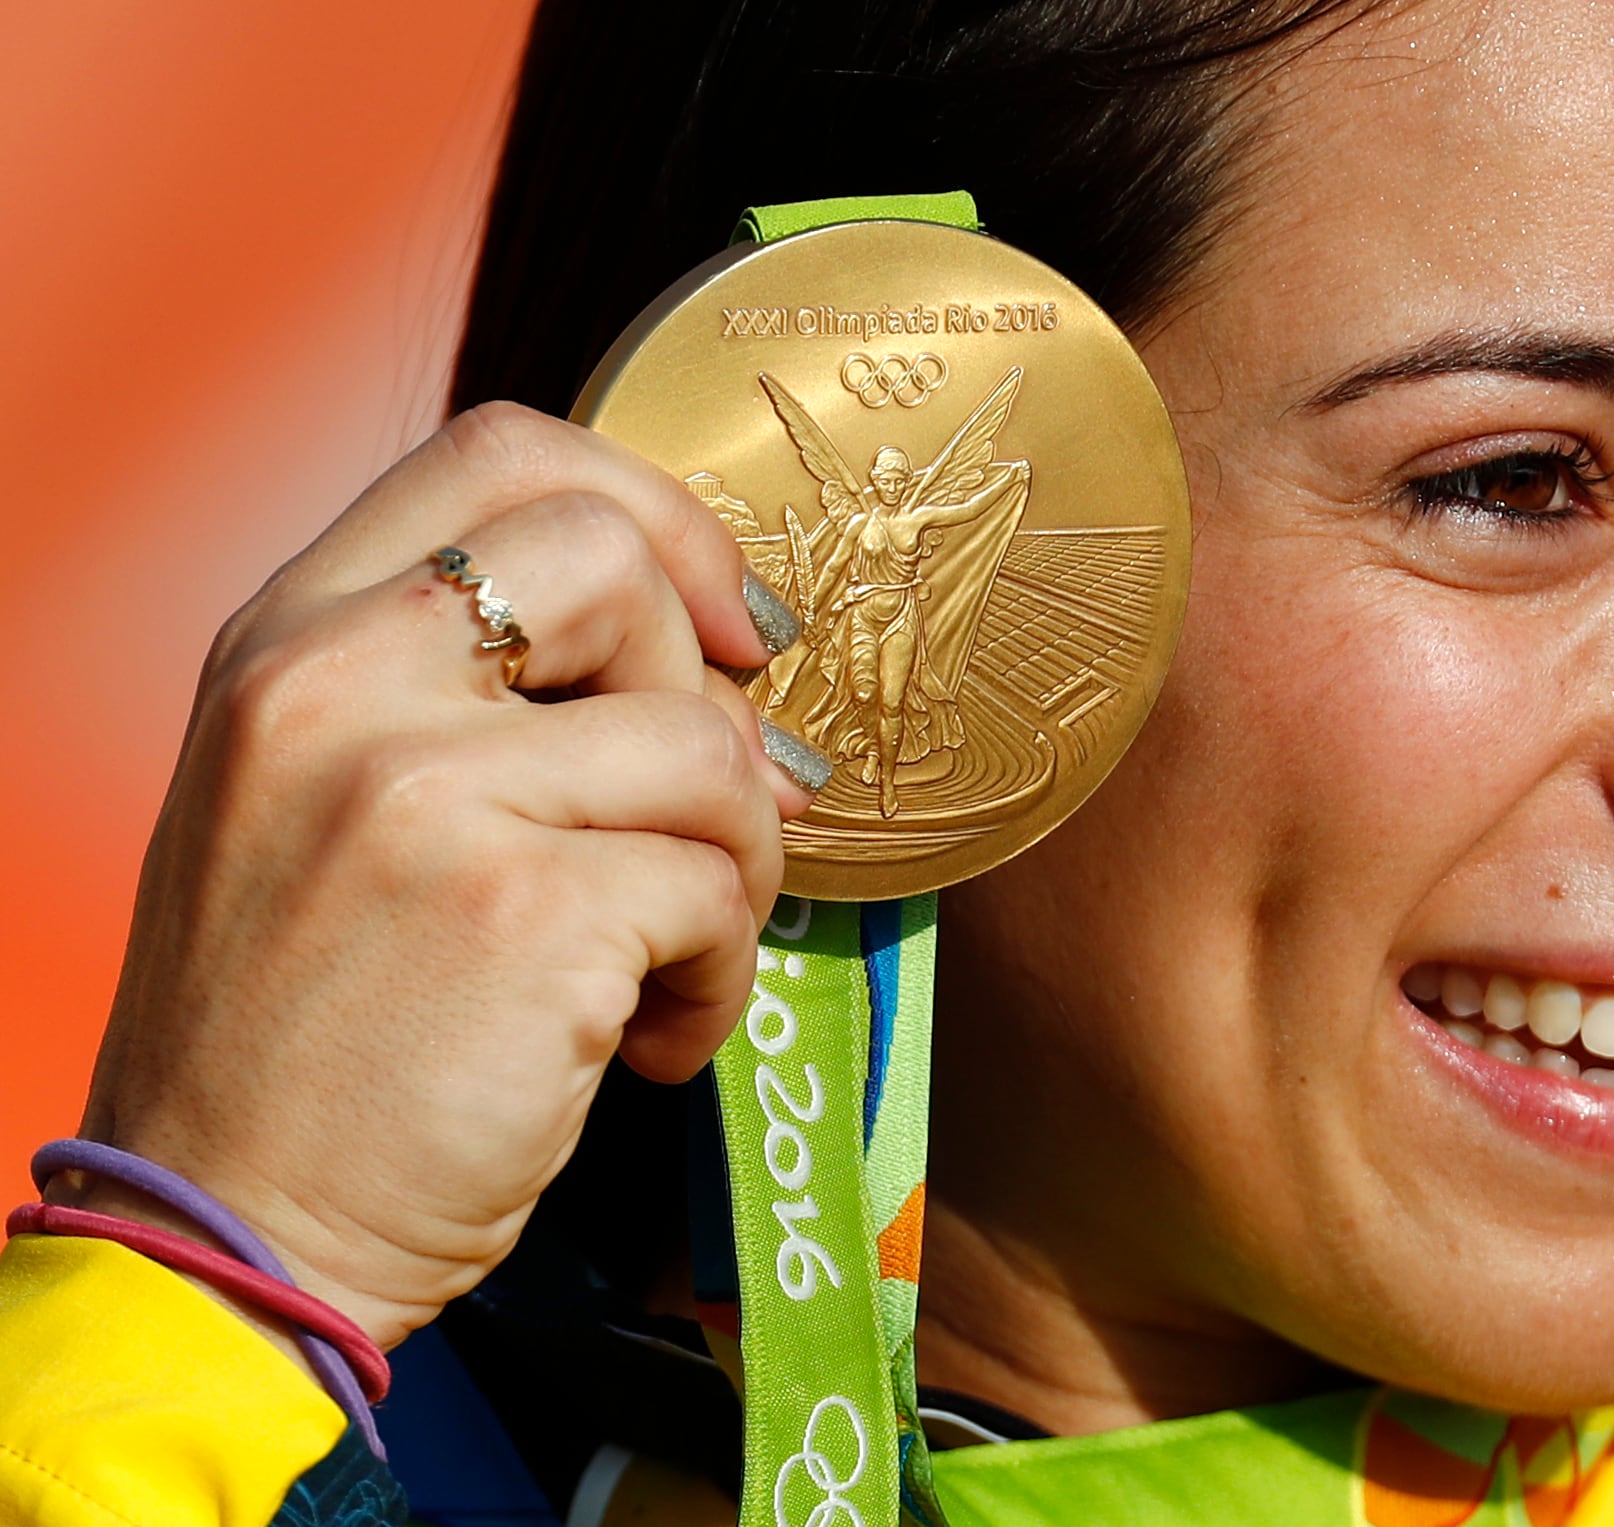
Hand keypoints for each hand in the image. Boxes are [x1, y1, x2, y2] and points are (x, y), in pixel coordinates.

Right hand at [67, 404, 811, 1350]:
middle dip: (707, 690)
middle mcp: (338, 688)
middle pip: (617, 559)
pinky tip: (656, 1042)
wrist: (229, 1234)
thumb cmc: (302, 1033)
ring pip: (704, 741)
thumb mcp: (321, 805)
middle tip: (701, 815)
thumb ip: (470, 699)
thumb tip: (718, 659)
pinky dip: (722, 974)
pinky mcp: (524, 917)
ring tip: (673, 960)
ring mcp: (424, 796)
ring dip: (738, 863)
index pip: (498, 454)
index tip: (722, 620)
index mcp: (288, 643)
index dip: (653, 512)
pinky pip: (718, 887)